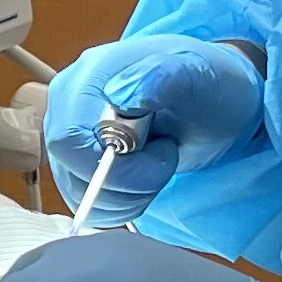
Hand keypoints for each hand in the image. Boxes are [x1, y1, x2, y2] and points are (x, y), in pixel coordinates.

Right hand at [45, 37, 263, 224]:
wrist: (214, 103)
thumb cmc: (208, 85)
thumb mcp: (197, 75)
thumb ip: (161, 77)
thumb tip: (121, 94)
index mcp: (86, 78)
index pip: (69, 140)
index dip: (115, 163)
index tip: (163, 150)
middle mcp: (67, 107)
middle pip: (71, 169)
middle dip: (126, 182)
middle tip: (165, 159)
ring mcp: (70, 138)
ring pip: (78, 193)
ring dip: (128, 196)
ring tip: (158, 165)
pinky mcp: (78, 166)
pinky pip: (87, 204)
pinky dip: (122, 205)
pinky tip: (146, 181)